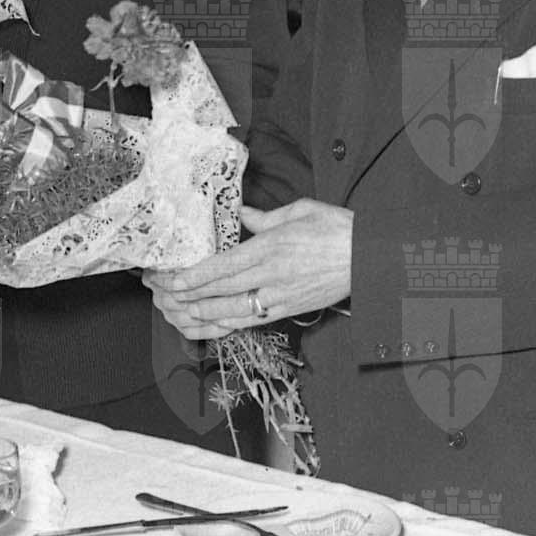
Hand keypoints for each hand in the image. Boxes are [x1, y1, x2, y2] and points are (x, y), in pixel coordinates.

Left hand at [144, 200, 352, 340]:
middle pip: (221, 290)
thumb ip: (265, 217)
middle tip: (165, 295)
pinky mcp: (287, 310)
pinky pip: (250, 321)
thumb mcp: (300, 210)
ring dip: (202, 314)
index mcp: (272, 247)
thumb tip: (241, 214)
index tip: (173, 280)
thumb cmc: (337, 229)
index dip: (195, 276)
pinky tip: (209, 325)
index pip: (224, 266)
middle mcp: (271, 276)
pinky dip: (225, 325)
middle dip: (189, 294)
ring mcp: (279, 297)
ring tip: (179, 313)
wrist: (369, 258)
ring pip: (231, 312)